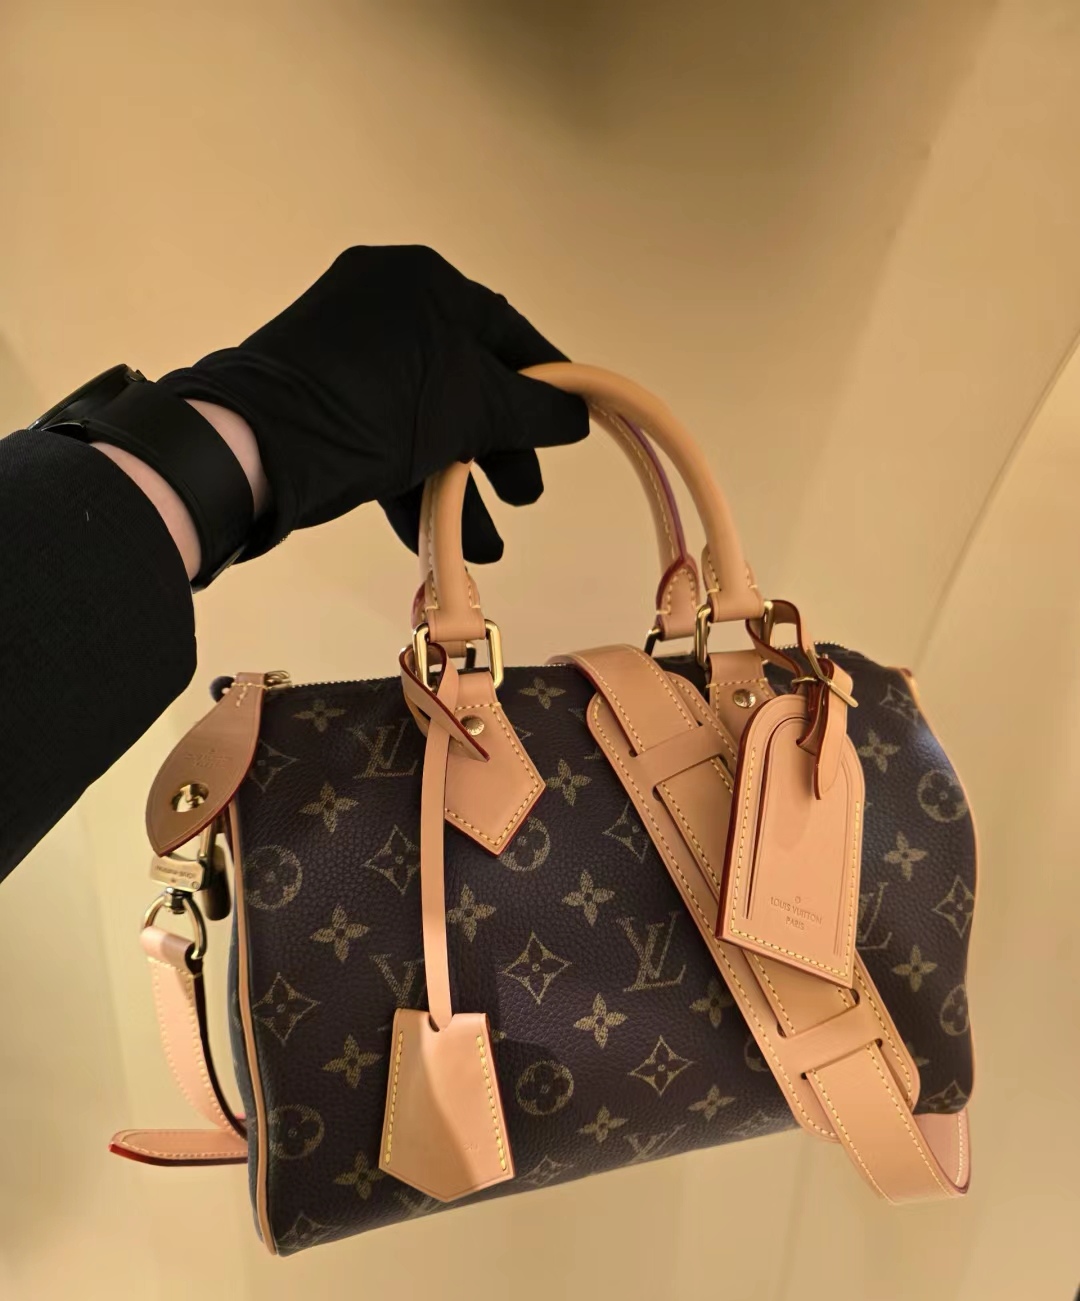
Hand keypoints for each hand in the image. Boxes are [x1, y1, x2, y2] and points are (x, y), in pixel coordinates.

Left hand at [157, 245, 587, 562]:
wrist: (253, 447)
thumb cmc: (373, 408)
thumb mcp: (470, 408)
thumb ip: (533, 411)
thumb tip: (575, 415)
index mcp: (423, 283)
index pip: (506, 331)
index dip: (546, 383)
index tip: (572, 423)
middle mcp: (383, 305)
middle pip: (466, 379)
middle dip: (501, 448)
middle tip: (525, 494)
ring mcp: (346, 351)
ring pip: (426, 416)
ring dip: (461, 481)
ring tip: (488, 539)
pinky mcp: (320, 398)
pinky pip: (386, 434)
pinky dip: (414, 480)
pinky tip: (439, 535)